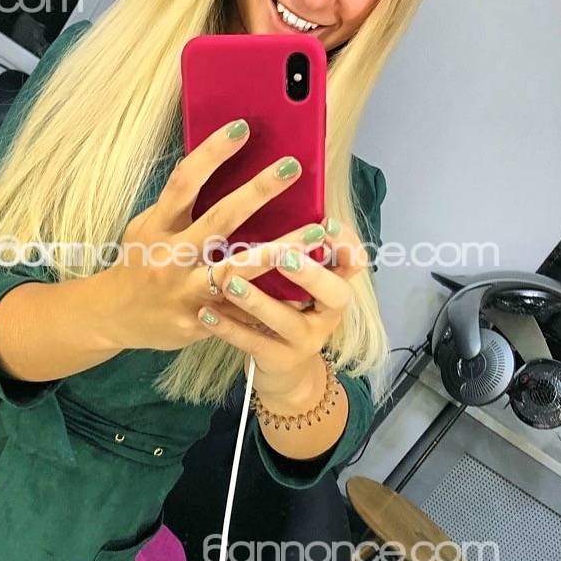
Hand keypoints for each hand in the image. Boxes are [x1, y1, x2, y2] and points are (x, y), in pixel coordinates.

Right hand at [102, 118, 329, 351]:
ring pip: (238, 268)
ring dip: (281, 249)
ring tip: (317, 232)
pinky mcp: (199, 320)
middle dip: (258, 192)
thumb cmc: (138, 263)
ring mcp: (185, 290)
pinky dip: (273, 296)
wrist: (113, 317)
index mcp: (157, 226)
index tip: (243, 127)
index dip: (212, 153)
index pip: (184, 181)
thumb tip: (221, 171)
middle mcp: (170, 256)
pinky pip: (241, 308)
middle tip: (291, 168)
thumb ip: (178, 206)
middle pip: (219, 220)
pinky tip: (305, 285)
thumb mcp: (147, 227)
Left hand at [197, 217, 370, 399]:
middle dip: (309, 273)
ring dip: (258, 301)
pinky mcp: (279, 359)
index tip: (324, 223)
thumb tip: (264, 192)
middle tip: (282, 254)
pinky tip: (206, 314)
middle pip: (334, 293)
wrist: (283, 367)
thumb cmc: (284, 306)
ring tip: (231, 284)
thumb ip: (287, 247)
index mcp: (334, 286)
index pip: (355, 262)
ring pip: (286, 320)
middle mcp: (328, 313)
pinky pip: (253, 343)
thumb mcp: (294, 280)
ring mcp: (306, 340)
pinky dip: (228, 328)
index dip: (346, 244)